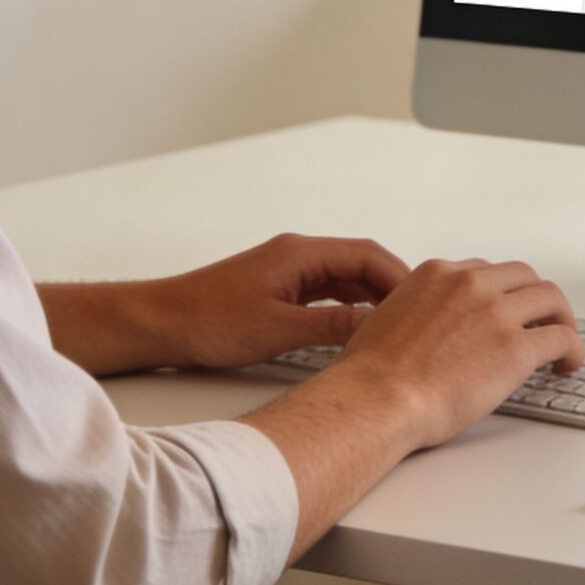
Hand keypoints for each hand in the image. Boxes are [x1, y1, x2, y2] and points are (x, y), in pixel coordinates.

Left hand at [83, 235, 409, 372]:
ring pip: (346, 279)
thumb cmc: (207, 321)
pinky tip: (361, 331)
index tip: (423, 305)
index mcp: (301, 253)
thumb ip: (331, 326)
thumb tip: (376, 325)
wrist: (161, 322)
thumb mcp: (278, 330)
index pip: (368, 255)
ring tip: (398, 328)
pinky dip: (349, 308)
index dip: (401, 280)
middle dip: (393, 290)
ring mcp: (289, 270)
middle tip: (420, 320)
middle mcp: (298, 255)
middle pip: (362, 263)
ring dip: (372, 299)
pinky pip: (328, 292)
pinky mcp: (280, 288)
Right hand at [323, 258, 583, 448]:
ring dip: (560, 319)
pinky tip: (567, 366)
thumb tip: (427, 328)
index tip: (506, 313)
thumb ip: (415, 311)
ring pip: (550, 298)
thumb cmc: (372, 375)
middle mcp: (470, 284)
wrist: (376, 399)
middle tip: (540, 324)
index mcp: (437, 275)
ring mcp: (496, 313)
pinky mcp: (516, 347)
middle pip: (523, 277)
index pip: (485, 272)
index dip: (501, 294)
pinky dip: (572, 349)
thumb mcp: (385, 319)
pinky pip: (562, 337)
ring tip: (561, 344)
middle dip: (534, 300)